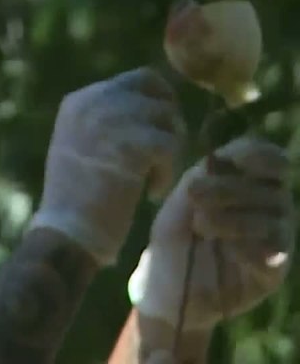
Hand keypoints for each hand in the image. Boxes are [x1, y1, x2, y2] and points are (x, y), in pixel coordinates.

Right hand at [29, 67, 184, 265]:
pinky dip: (167, 173)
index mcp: (79, 100)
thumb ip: (110, 121)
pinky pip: (171, 146)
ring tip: (151, 179)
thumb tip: (155, 108)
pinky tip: (151, 192)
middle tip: (164, 154)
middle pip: (156, 89)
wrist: (67, 229)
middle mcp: (93, 101)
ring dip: (169, 150)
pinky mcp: (130, 143)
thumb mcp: (83, 144)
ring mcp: (110, 119)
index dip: (158, 102)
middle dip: (168, 119)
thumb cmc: (77, 198)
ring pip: (168, 119)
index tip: (160, 131)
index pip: (137, 80)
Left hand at [128, 136, 294, 331]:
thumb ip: (199, 180)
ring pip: (273, 218)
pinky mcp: (275, 270)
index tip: (232, 160)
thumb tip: (218, 160)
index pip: (268, 159)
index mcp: (247, 183)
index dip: (257, 155)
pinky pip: (276, 253)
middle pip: (271, 187)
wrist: (168, 288)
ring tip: (200, 225)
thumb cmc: (175, 238)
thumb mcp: (180, 204)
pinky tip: (229, 250)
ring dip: (235, 218)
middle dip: (230, 188)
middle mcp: (269, 206)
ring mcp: (276, 238)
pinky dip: (251, 248)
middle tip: (193, 194)